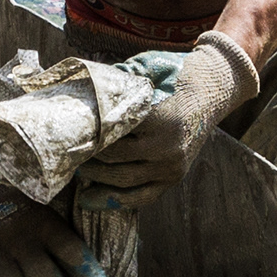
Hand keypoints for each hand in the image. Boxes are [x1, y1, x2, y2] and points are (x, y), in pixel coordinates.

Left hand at [73, 33, 257, 218]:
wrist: (209, 94)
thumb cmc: (172, 81)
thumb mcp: (147, 76)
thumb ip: (119, 88)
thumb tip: (82, 92)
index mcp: (161, 120)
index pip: (113, 132)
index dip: (89, 134)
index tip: (69, 134)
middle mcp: (168, 148)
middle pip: (114, 159)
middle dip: (87, 157)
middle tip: (67, 152)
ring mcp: (172, 167)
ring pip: (123, 180)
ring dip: (95, 178)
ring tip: (76, 170)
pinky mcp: (173, 179)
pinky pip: (140, 197)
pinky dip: (114, 200)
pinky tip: (91, 199)